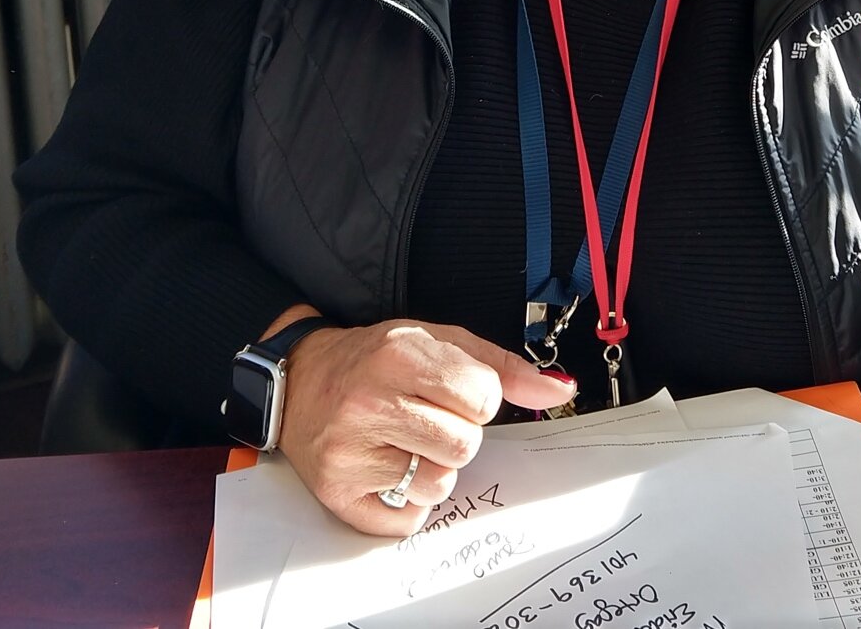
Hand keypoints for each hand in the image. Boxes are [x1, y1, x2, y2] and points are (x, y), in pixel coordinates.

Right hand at [276, 315, 577, 535]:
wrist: (301, 380)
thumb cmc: (375, 360)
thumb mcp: (439, 341)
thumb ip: (502, 367)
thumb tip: (559, 390)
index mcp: (398, 355)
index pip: (483, 397)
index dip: (478, 398)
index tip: (453, 392)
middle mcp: (369, 403)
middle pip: (465, 445)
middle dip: (458, 434)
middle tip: (426, 417)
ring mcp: (350, 453)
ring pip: (440, 484)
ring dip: (433, 468)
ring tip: (404, 441)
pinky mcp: (339, 494)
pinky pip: (409, 518)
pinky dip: (406, 499)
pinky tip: (386, 466)